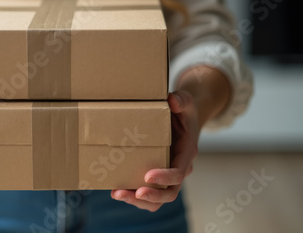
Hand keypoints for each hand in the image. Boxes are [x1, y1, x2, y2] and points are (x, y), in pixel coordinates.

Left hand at [111, 91, 199, 211]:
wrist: (183, 118)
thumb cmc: (183, 110)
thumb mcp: (186, 101)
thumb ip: (181, 100)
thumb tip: (172, 100)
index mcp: (187, 153)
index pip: (179, 173)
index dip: (165, 177)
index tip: (148, 175)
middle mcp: (179, 168)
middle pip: (170, 193)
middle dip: (152, 196)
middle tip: (135, 193)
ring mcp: (167, 174)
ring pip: (157, 199)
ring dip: (138, 200)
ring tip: (117, 193)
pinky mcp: (156, 175)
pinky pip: (147, 192)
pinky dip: (133, 195)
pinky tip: (115, 190)